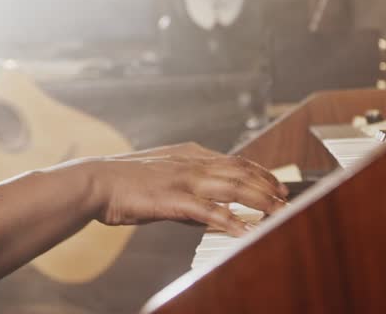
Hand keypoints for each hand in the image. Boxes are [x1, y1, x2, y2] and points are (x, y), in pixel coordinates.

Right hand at [77, 143, 287, 236]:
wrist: (97, 182)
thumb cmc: (124, 181)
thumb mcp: (161, 174)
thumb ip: (187, 184)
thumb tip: (208, 204)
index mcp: (189, 154)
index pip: (235, 160)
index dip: (260, 172)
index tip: (276, 183)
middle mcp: (192, 163)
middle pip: (242, 171)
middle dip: (269, 185)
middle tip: (288, 198)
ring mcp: (185, 180)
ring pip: (234, 187)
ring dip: (261, 200)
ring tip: (280, 212)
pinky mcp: (174, 200)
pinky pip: (210, 212)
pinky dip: (232, 221)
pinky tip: (245, 230)